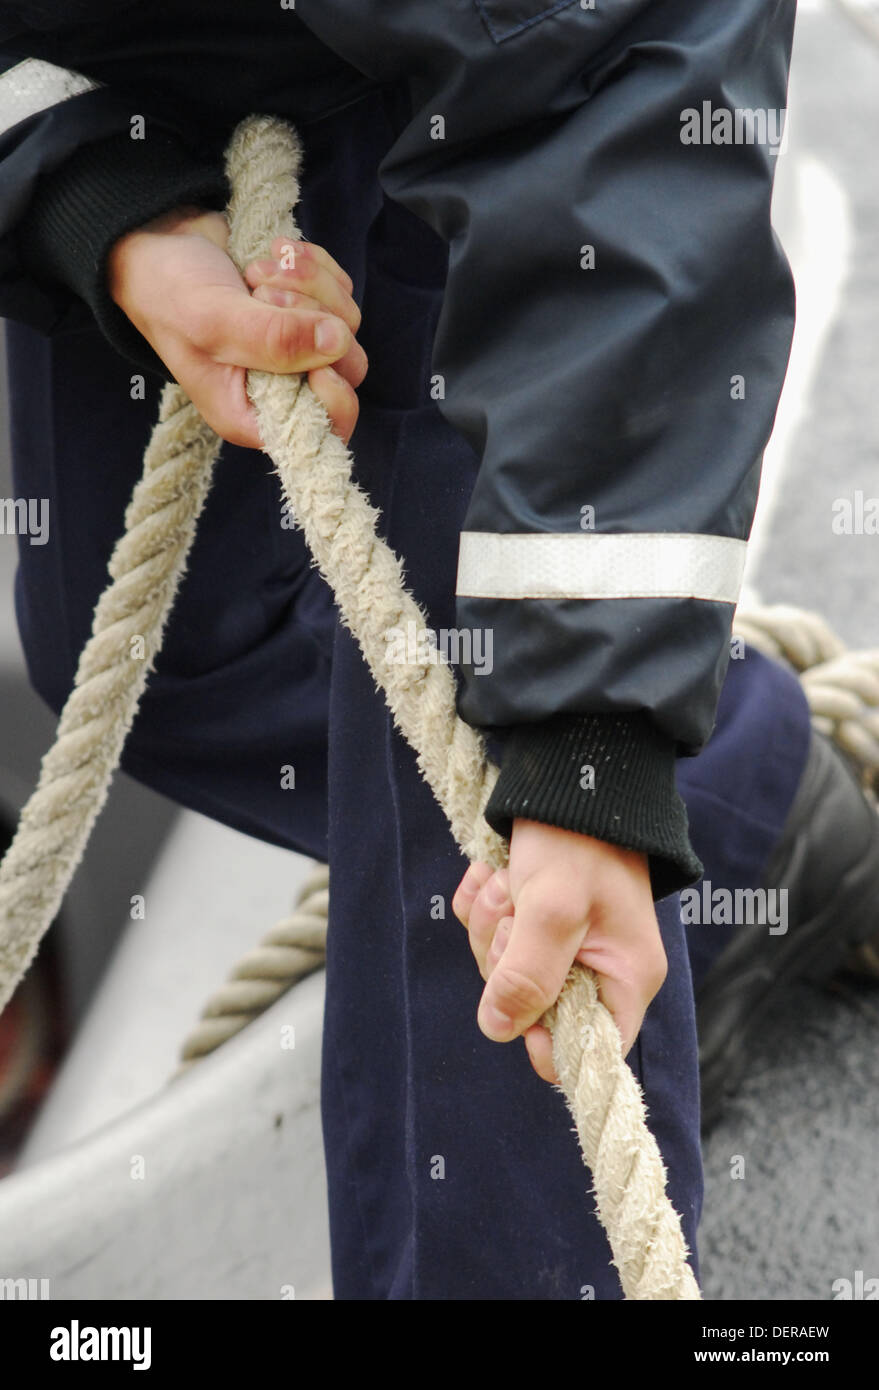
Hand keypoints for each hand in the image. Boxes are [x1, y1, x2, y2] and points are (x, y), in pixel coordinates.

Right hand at [108, 208, 366, 448]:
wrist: (159, 242)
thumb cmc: (171, 293)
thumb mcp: (215, 321)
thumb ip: (273, 339)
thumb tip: (337, 342)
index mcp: (255, 413)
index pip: (325, 430)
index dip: (335, 395)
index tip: (315, 358)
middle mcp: (283, 386)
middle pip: (347, 366)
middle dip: (311, 316)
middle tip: (260, 291)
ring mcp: (299, 346)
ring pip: (347, 322)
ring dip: (307, 284)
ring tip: (255, 270)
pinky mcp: (308, 306)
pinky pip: (340, 289)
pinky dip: (312, 265)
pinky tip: (274, 253)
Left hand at [451, 819, 666, 1083]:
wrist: (570, 774)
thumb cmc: (576, 840)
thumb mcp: (552, 909)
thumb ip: (527, 975)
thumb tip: (499, 1029)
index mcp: (625, 977)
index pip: (585, 1053)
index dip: (541, 1038)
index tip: (514, 1002)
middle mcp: (598, 966)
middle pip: (530, 1007)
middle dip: (505, 957)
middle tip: (515, 913)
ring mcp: (564, 940)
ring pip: (502, 966)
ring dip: (491, 921)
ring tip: (509, 880)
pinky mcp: (534, 914)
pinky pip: (489, 930)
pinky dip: (482, 901)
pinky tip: (495, 871)